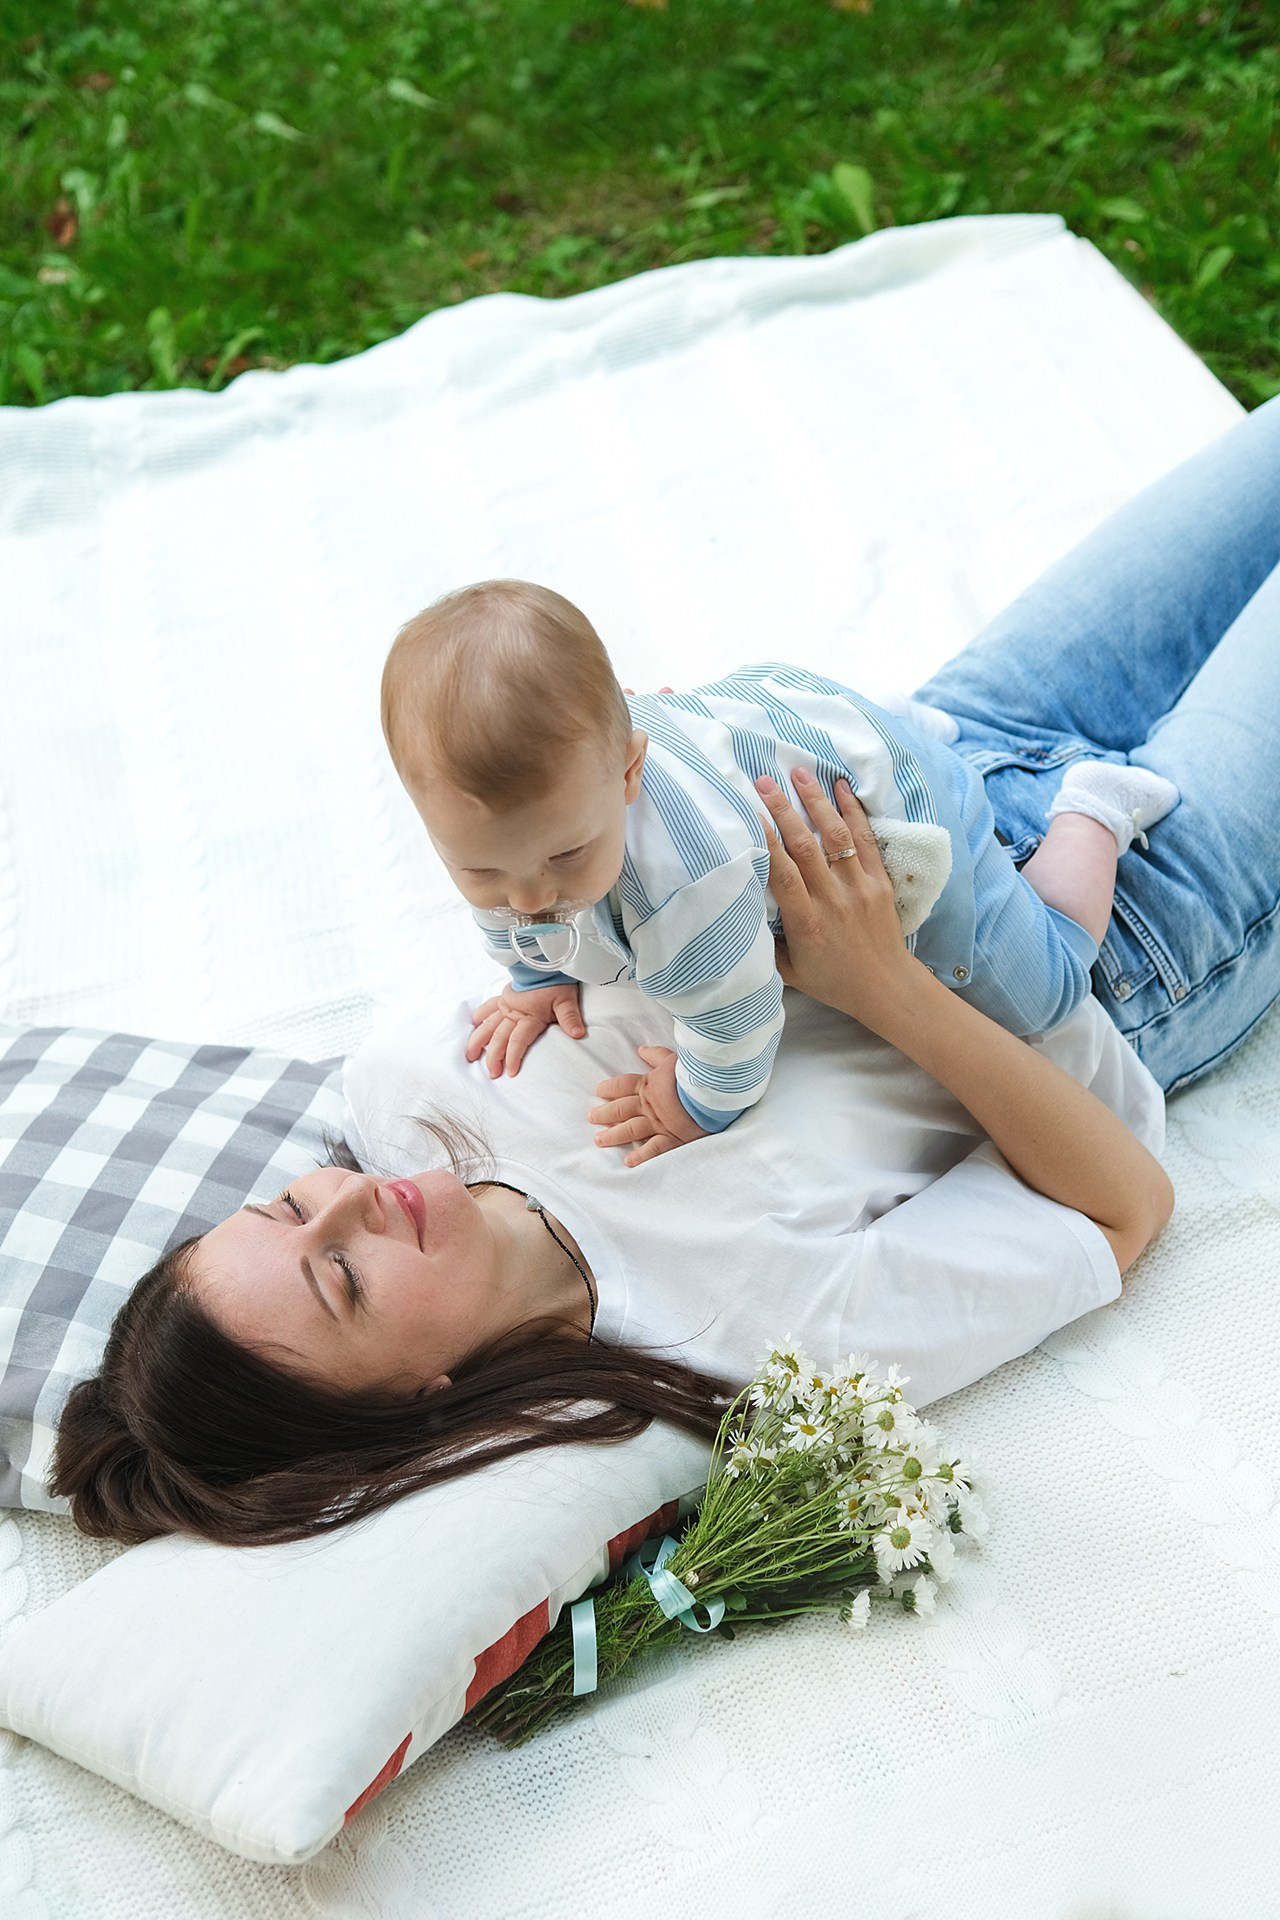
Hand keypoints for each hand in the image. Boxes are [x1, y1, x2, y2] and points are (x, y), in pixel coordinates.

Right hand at [465, 982, 585, 1077]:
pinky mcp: (504, 996)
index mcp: (529, 1016)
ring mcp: (506, 1004)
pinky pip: (488, 1007)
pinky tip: (473, 1025)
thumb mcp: (567, 1000)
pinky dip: (479, 1016)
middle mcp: (514, 1012)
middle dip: (493, 1057)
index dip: (513, 1056)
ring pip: (488, 1025)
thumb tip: (577, 1034)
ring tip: (470, 1056)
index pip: (518, 1040)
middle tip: (491, 1073)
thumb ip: (570, 1018)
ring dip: (478, 1041)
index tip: (510, 1072)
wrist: (547, 961)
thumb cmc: (557, 981)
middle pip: (500, 1037)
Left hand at [588, 1045, 710, 1166]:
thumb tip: (641, 1050)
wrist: (711, 1088)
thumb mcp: (674, 1057)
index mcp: (649, 1084)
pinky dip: (641, 1155)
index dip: (610, 1088)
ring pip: (631, 1129)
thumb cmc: (695, 1070)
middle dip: (605, 1113)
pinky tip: (629, 1161)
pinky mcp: (672, 1137)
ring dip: (614, 1135)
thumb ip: (657, 1055)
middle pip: (621, 1109)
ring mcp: (659, 1123)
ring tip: (599, 1141)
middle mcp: (650, 1105)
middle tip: (591, 1117)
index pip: (623, 1085)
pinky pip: (653, 1148)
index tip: (598, 1091)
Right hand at [755, 769, 916, 1031]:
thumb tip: (742, 907)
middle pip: (806, 846)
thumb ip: (766, 942)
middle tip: (765, 780)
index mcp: (807, 923)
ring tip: (800, 772)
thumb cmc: (833, 981)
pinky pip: (865, 840)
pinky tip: (841, 788)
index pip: (783, 874)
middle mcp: (833, 900)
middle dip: (784, 808)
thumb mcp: (789, 971)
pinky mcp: (880, 882)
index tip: (749, 812)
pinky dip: (853, 811)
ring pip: (836, 836)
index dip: (766, 840)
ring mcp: (860, 888)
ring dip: (817, 801)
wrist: (887, 988)